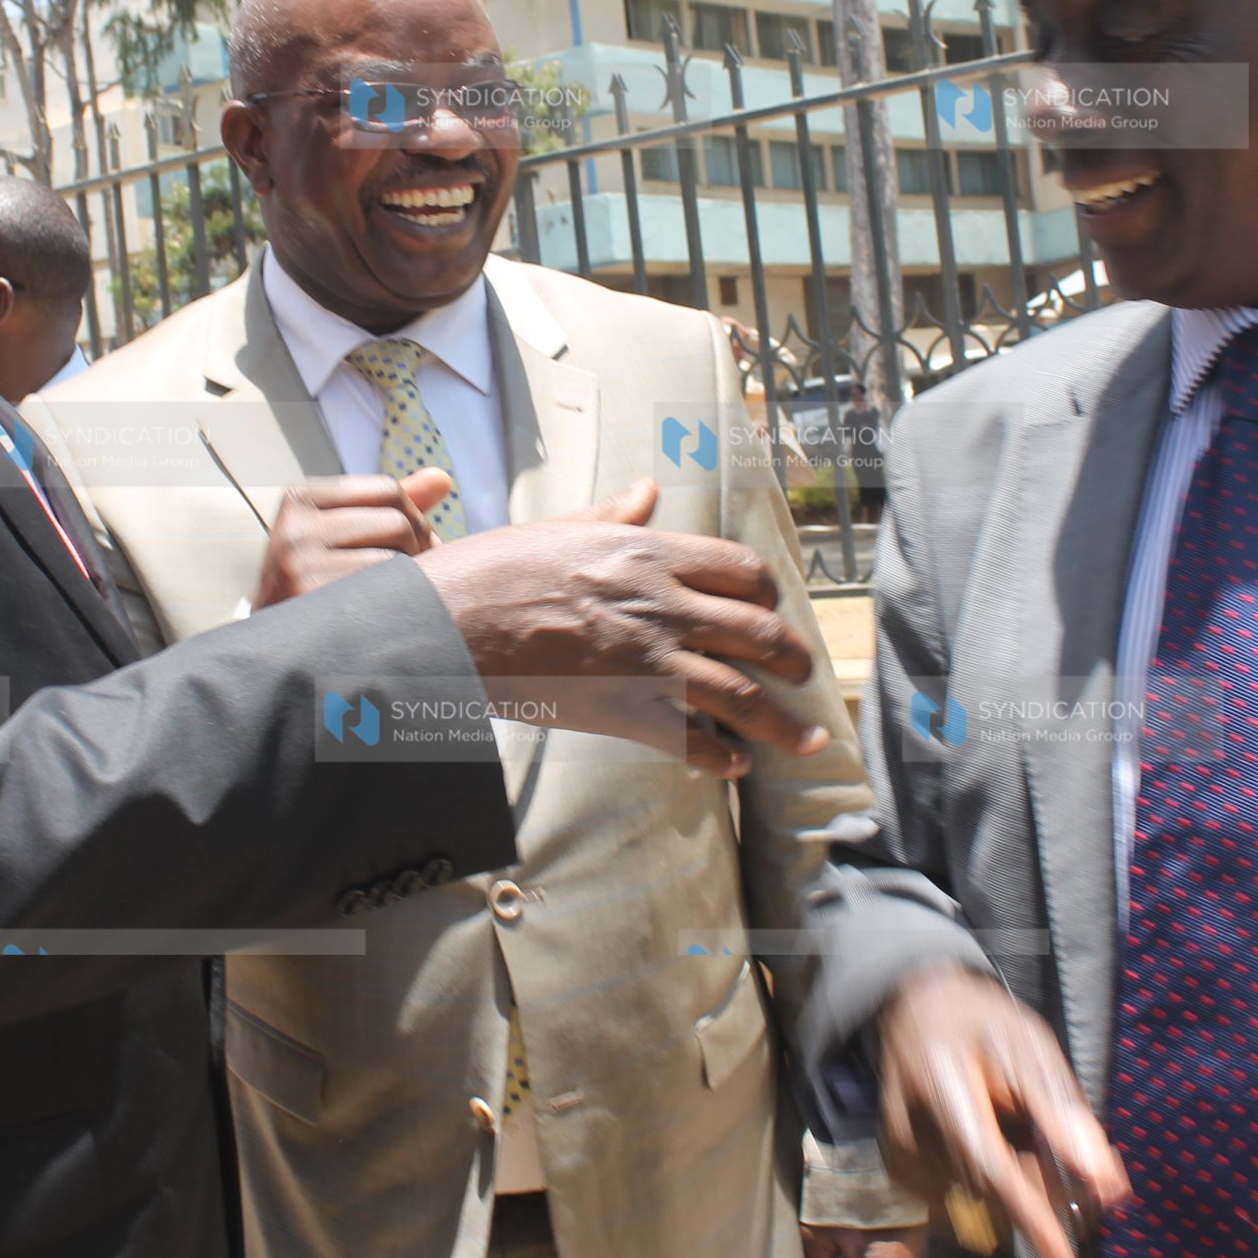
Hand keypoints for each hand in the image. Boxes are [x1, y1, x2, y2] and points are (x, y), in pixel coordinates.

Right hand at [252, 470, 453, 609]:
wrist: (272, 650)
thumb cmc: (319, 583)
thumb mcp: (343, 535)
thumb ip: (389, 506)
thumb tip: (443, 478)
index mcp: (299, 499)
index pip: (387, 490)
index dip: (413, 518)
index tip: (414, 547)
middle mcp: (294, 527)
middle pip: (396, 521)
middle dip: (416, 549)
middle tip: (413, 578)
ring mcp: (298, 564)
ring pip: (396, 557)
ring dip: (410, 581)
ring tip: (396, 598)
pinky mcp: (311, 599)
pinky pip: (385, 591)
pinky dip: (396, 604)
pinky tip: (385, 617)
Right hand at [412, 479, 824, 776]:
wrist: (449, 625)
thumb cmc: (494, 571)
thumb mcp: (560, 529)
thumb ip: (614, 516)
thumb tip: (646, 491)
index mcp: (648, 554)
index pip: (742, 570)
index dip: (771, 595)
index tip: (776, 612)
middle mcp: (660, 605)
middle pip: (758, 633)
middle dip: (794, 659)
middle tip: (806, 675)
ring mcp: (645, 662)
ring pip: (740, 694)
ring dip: (783, 723)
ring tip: (808, 741)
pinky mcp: (622, 711)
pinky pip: (691, 741)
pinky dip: (721, 757)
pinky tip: (737, 766)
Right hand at [875, 965, 1128, 1257]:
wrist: (917, 1007)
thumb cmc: (979, 1023)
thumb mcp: (1029, 1048)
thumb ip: (1062, 1114)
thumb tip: (1104, 1183)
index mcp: (940, 1084)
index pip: (990, 1168)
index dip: (1033, 1221)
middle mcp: (908, 1126)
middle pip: (991, 1188)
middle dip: (1042, 1182)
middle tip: (1068, 1147)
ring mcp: (899, 1151)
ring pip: (980, 1196)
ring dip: (1017, 1177)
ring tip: (1018, 1124)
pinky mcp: (900, 1167)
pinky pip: (961, 1194)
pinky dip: (991, 1178)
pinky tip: (992, 1137)